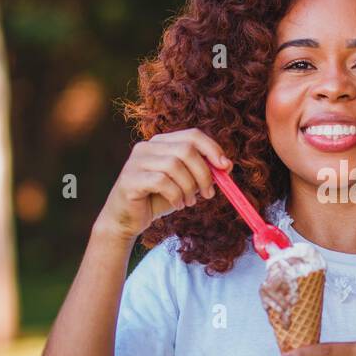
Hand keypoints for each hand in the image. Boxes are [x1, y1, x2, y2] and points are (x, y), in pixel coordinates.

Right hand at [95, 129, 231, 241]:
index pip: (192, 135)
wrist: (127, 220)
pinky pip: (162, 182)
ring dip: (188, 188)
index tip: (226, 167)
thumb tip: (227, 165)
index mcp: (162, 143)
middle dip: (204, 174)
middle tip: (208, 194)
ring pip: (175, 166)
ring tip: (188, 202)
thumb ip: (202, 173)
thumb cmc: (158, 200)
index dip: (212, 149)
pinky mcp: (130, 178)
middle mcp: (147, 146)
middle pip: (186, 150)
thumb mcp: (185, 184)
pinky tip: (176, 205)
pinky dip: (175, 195)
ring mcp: (136, 161)